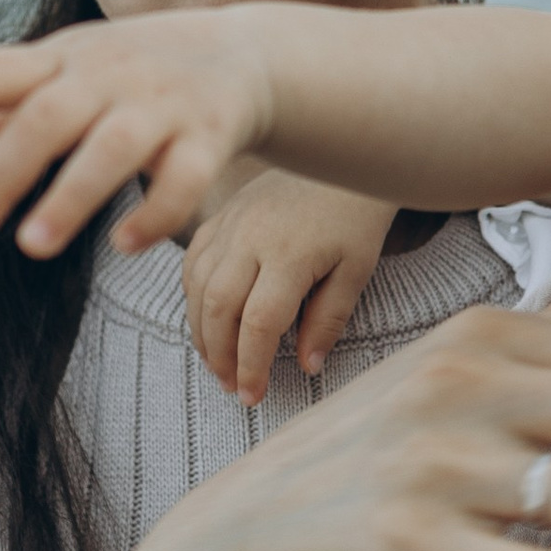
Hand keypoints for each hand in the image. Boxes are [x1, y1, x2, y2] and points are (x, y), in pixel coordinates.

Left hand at [0, 6, 281, 257]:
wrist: (243, 54)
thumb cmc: (131, 74)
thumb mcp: (65, 79)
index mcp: (64, 59)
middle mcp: (110, 74)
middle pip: (47, 118)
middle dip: (1, 176)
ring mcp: (163, 104)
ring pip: (112, 147)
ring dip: (71, 195)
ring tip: (32, 246)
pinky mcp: (211, 136)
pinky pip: (184, 177)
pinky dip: (154, 212)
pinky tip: (123, 244)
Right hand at [185, 162, 396, 398]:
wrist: (343, 155)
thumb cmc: (357, 215)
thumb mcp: (357, 268)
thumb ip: (330, 318)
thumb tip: (307, 367)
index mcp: (290, 254)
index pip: (260, 324)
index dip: (252, 365)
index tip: (252, 395)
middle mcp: (250, 238)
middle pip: (219, 308)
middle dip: (219, 356)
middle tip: (231, 386)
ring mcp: (231, 224)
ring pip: (197, 287)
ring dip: (201, 331)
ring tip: (217, 362)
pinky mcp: (222, 215)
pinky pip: (193, 260)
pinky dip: (193, 294)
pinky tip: (206, 318)